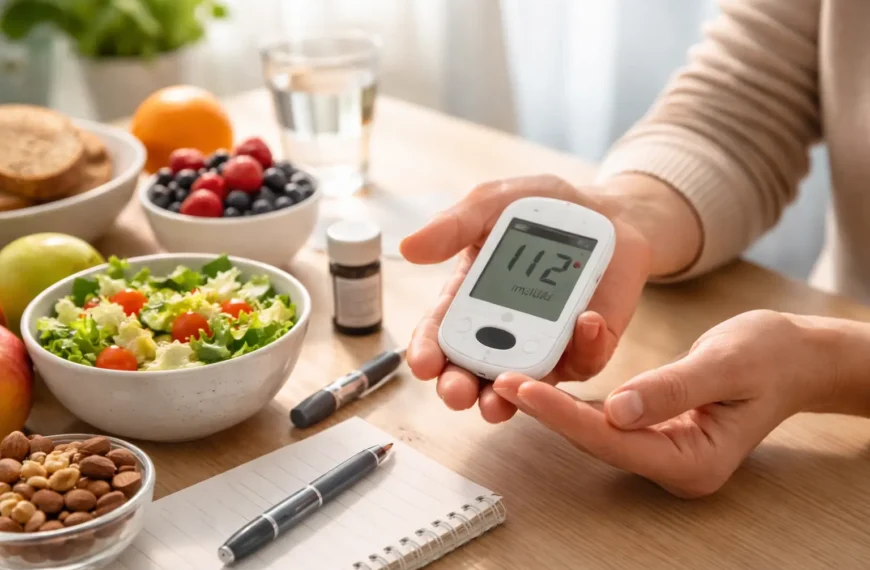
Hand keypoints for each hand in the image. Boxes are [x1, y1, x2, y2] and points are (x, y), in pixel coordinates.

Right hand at [400, 175, 650, 422]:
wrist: (604, 210)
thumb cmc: (541, 208)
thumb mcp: (492, 205)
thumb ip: (454, 226)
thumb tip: (408, 248)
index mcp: (469, 300)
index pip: (441, 335)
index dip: (427, 353)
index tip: (423, 364)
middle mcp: (502, 332)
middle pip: (472, 372)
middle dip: (460, 387)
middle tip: (457, 392)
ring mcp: (543, 345)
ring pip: (524, 384)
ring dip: (512, 394)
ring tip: (503, 393)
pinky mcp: (585, 347)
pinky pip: (584, 360)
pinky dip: (585, 347)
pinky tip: (586, 321)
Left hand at [492, 310, 833, 497]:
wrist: (794, 358)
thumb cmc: (769, 357)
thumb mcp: (725, 364)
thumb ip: (672, 389)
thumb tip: (617, 411)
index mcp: (693, 460)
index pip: (613, 439)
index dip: (563, 414)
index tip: (524, 388)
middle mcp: (673, 464)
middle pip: (597, 439)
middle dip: (548, 410)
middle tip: (503, 381)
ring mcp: (664, 451)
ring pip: (596, 432)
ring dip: (555, 408)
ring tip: (512, 381)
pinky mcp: (655, 432)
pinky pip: (607, 421)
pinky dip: (576, 404)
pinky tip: (546, 387)